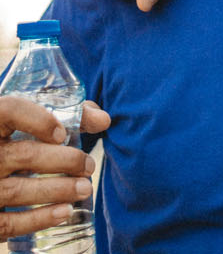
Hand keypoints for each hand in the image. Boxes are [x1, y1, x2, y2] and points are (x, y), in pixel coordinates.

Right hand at [0, 98, 109, 236]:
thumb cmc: (13, 146)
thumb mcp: (28, 126)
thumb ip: (67, 116)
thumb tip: (102, 119)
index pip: (8, 111)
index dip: (37, 120)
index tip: (62, 134)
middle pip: (25, 155)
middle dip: (66, 160)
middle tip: (89, 166)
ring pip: (18, 190)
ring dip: (59, 190)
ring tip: (85, 188)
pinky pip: (8, 222)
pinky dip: (39, 218)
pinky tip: (65, 211)